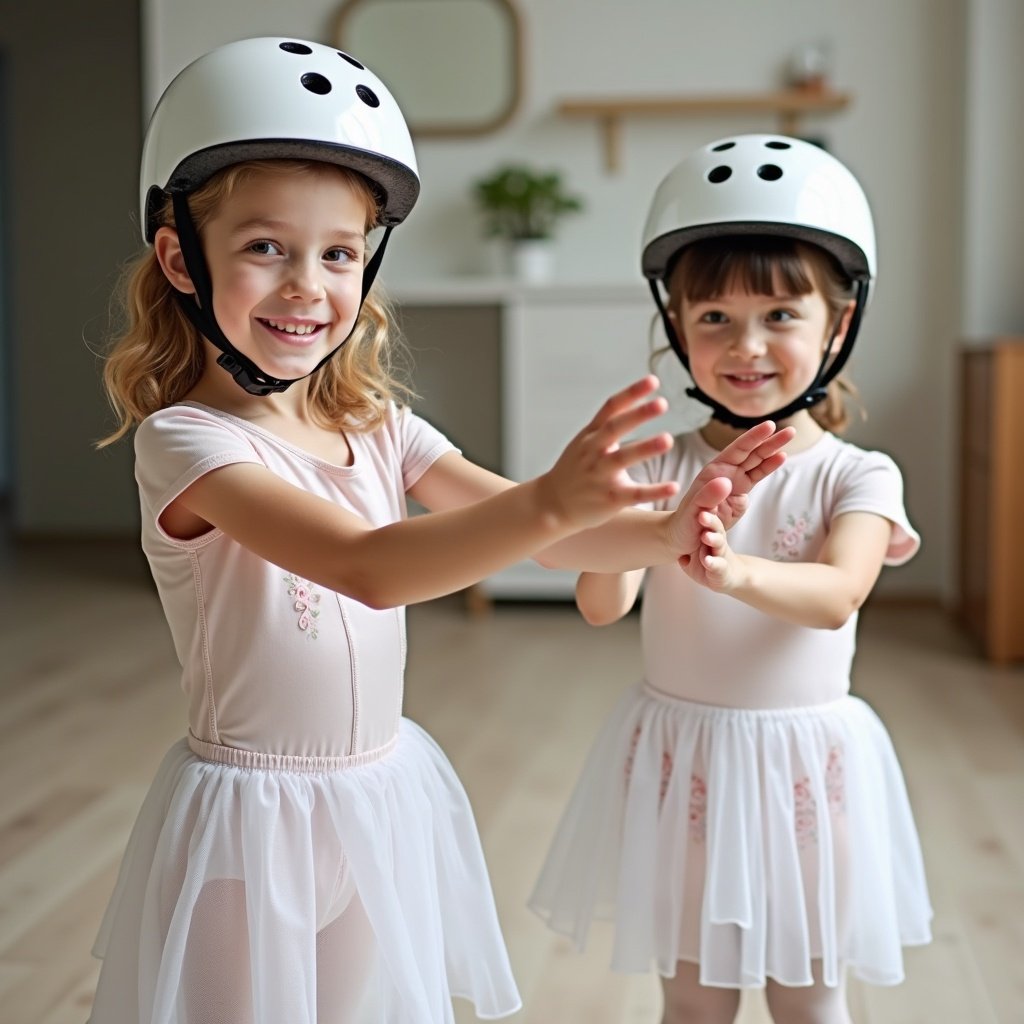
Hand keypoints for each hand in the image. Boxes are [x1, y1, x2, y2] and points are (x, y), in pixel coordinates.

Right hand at [536, 375, 680, 531]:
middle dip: (638, 415)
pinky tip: (674, 487)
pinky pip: (634, 494)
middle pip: (615, 428)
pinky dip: (654, 491)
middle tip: (661, 403)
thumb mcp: (585, 441)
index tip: (653, 381)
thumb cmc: (575, 470)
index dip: (631, 393)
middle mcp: (594, 451)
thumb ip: (608, 422)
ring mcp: (600, 475)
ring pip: (622, 458)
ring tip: (668, 439)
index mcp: (591, 435)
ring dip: (645, 448)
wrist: (552, 504)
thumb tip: (634, 397)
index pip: (611, 408)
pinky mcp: (609, 499)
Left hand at [665, 421, 794, 555]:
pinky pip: (757, 476)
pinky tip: (781, 456)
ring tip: (790, 435)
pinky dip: (770, 466)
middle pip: (751, 452)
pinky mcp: (741, 495)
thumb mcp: (694, 510)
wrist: (685, 536)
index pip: (737, 450)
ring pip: (757, 461)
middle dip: (770, 440)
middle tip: (790, 430)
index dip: (754, 437)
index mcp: (714, 471)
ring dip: (774, 449)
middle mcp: (725, 472)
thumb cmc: (685, 522)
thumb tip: (726, 482)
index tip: (770, 426)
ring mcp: (734, 482)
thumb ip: (708, 497)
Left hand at [679, 510, 741, 590]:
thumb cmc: (706, 553)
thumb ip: (688, 529)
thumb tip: (674, 511)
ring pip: (719, 544)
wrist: (723, 574)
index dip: (706, 507)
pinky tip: (706, 560)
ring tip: (705, 536)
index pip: (709, 515)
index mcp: (710, 529)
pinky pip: (718, 565)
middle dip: (709, 521)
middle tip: (701, 515)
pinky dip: (712, 562)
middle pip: (716, 527)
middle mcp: (717, 539)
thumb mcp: (695, 541)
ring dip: (713, 539)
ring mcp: (720, 554)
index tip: (701, 499)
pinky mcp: (721, 569)